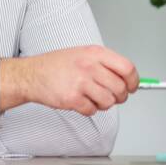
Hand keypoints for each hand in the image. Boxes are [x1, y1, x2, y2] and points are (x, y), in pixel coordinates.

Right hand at [1, 46, 138, 115]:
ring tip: (92, 98)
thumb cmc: (57, 65)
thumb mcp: (83, 54)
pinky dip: (88, 110)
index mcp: (95, 53)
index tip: (132, 87)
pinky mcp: (72, 98)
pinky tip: (80, 101)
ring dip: (103, 104)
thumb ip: (105, 64)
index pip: (127, 68)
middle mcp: (89, 66)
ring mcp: (80, 83)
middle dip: (119, 97)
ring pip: (108, 102)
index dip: (133, 81)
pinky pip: (92, 111)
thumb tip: (128, 78)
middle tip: (112, 96)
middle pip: (120, 88)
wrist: (32, 74)